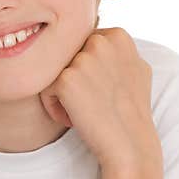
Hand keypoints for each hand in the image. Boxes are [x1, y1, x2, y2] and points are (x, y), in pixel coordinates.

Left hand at [40, 28, 160, 171]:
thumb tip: (101, 35)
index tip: (102, 91)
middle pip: (65, 57)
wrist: (129, 144)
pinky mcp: (65, 79)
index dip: (87, 72)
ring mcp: (83, 59)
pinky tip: (74, 118)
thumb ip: (115, 49)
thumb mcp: (134, 68)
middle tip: (91, 101)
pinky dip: (54, 107)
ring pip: (53, 72)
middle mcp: (100, 40)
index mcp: (117, 35)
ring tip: (83, 110)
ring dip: (61, 94)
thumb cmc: (130, 111)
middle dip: (72, 79)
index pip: (81, 46)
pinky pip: (45, 90)